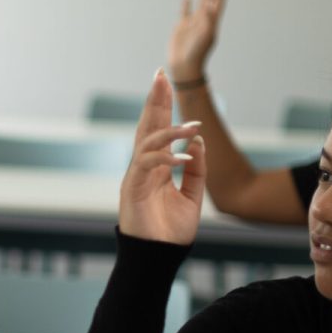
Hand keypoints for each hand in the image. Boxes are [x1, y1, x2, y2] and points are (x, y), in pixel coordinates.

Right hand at [118, 71, 205, 245]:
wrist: (159, 256)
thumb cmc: (172, 231)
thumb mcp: (193, 195)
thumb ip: (197, 170)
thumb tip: (198, 142)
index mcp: (156, 167)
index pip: (157, 129)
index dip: (161, 105)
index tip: (165, 80)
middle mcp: (144, 167)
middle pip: (147, 126)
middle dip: (154, 100)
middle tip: (160, 75)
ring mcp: (136, 176)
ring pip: (147, 142)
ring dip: (169, 131)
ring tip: (192, 127)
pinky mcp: (132, 188)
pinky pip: (148, 165)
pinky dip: (166, 158)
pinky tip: (184, 157)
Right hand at [166, 0, 225, 82]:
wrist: (184, 67)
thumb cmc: (196, 54)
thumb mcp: (205, 36)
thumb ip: (208, 20)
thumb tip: (210, 5)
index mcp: (212, 20)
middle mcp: (204, 19)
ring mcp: (193, 23)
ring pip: (200, 1)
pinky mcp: (182, 28)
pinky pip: (185, 12)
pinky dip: (186, 3)